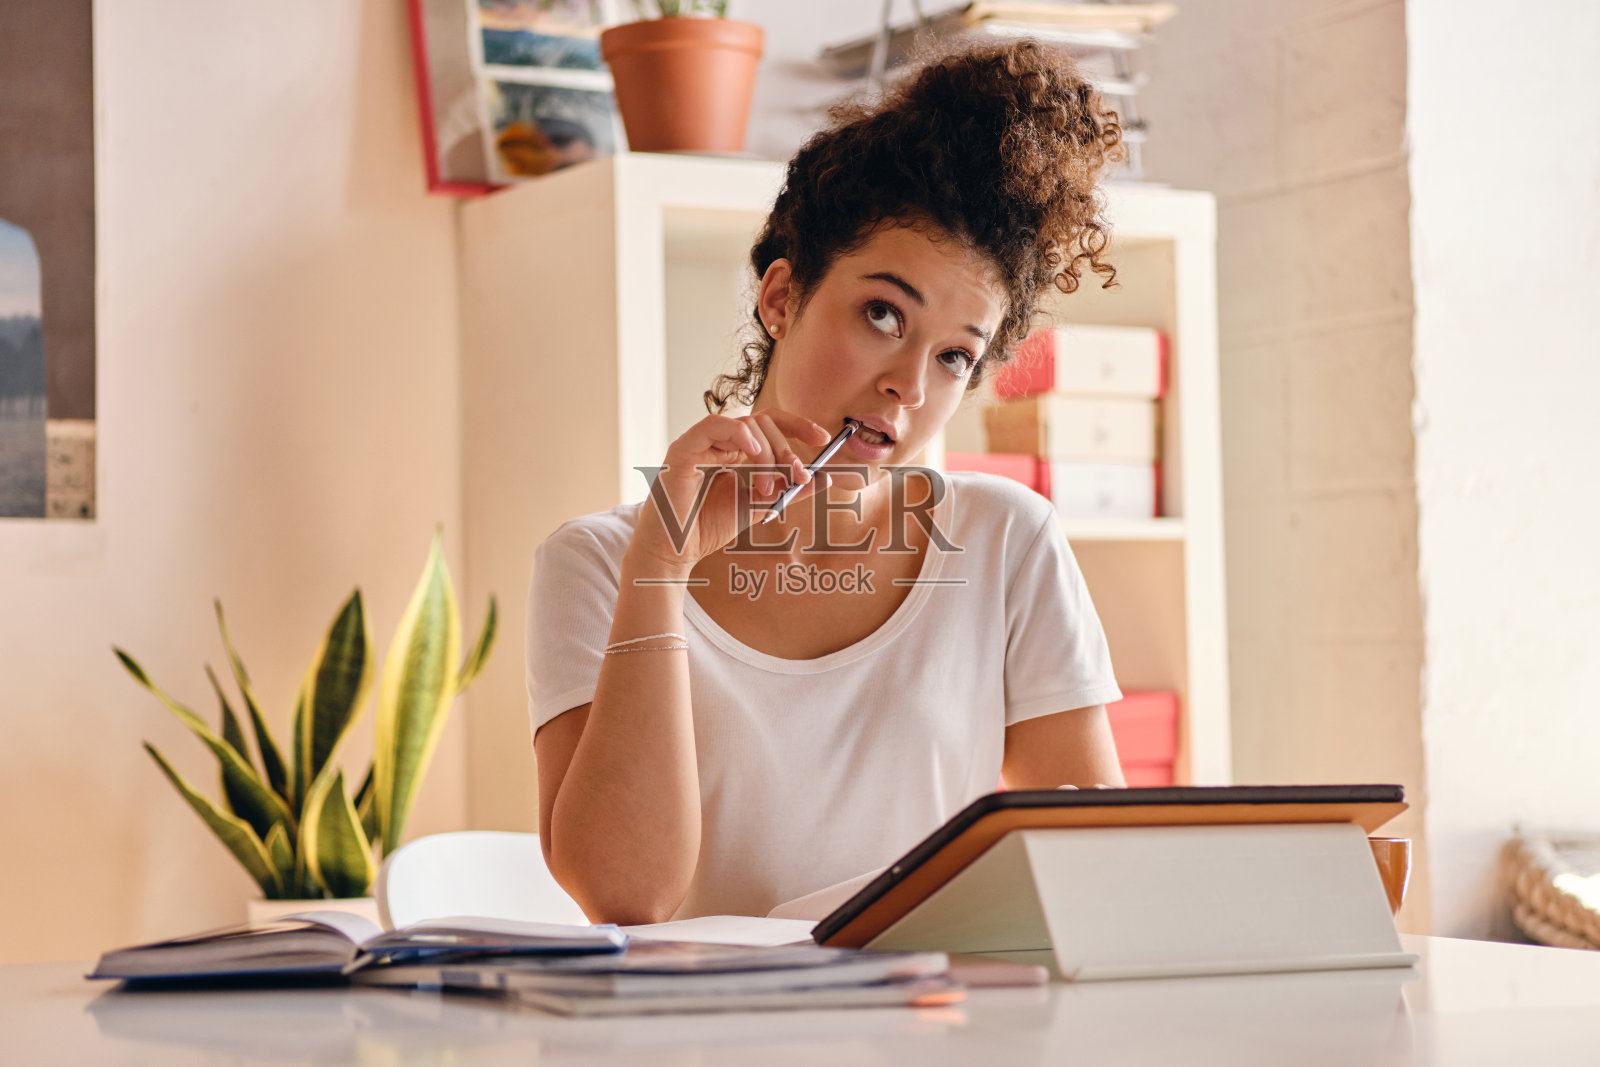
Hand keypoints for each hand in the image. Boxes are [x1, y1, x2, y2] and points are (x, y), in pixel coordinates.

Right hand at [628, 409, 833, 572]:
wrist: (677, 552)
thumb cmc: (709, 528)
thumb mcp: (760, 506)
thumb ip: (789, 491)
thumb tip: (824, 478)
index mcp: (735, 450)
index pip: (769, 423)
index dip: (797, 425)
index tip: (823, 438)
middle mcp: (718, 442)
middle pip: (761, 423)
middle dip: (786, 450)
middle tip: (797, 477)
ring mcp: (700, 443)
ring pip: (743, 425)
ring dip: (766, 454)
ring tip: (766, 488)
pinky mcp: (682, 450)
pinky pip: (712, 426)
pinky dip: (737, 434)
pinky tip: (753, 451)